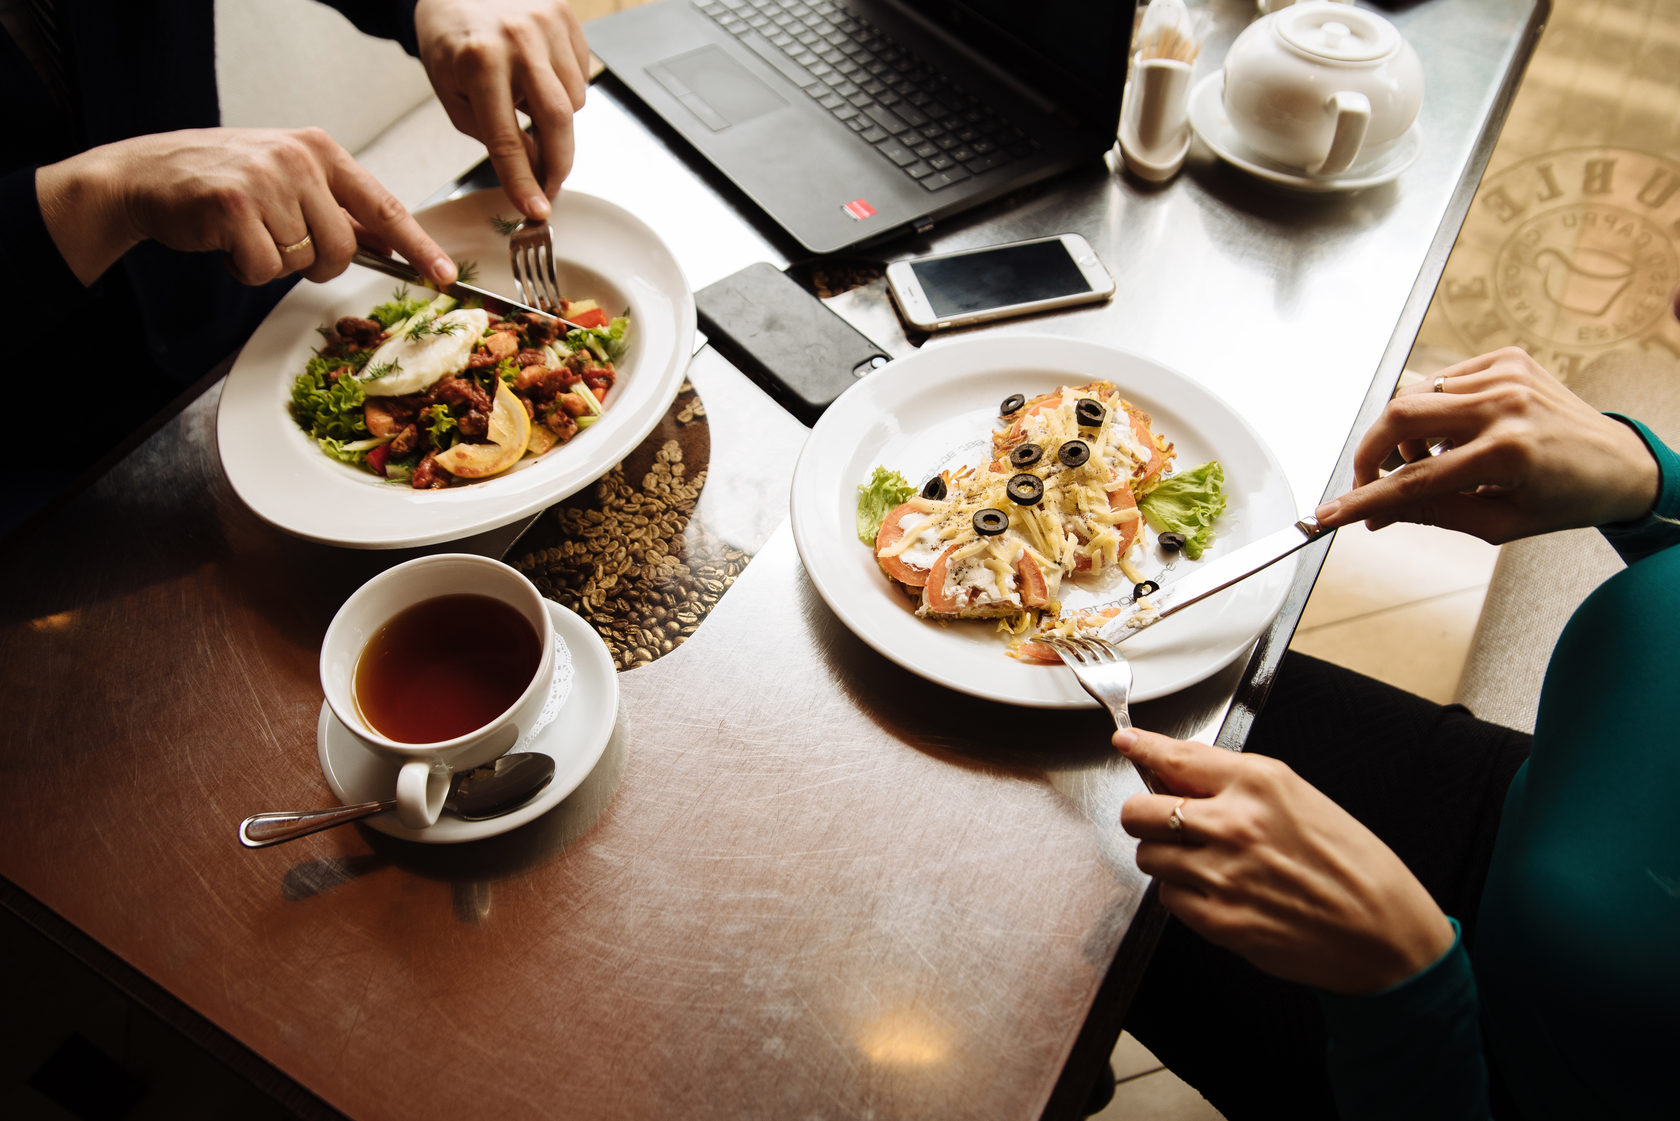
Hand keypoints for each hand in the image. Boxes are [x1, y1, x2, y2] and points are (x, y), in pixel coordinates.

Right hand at [36, 127, 455, 288]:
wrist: (145, 175)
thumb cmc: (221, 180)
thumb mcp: (288, 181)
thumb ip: (337, 208)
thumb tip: (390, 242)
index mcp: (320, 150)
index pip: (384, 205)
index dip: (418, 246)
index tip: (444, 274)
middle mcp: (299, 160)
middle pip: (343, 247)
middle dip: (317, 263)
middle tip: (279, 243)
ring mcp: (267, 180)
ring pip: (304, 262)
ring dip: (275, 263)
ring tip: (245, 233)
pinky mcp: (234, 206)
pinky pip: (265, 269)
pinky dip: (245, 269)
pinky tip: (226, 242)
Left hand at [414, 0, 590, 219]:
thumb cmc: (451, 45)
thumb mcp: (456, 98)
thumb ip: (495, 137)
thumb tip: (534, 171)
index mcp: (479, 62)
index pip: (507, 139)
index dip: (524, 181)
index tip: (537, 210)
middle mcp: (517, 40)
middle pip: (558, 120)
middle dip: (559, 163)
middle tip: (551, 186)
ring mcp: (546, 24)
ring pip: (574, 101)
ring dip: (557, 118)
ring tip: (528, 104)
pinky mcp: (565, 16)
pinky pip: (581, 74)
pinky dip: (565, 88)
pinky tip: (539, 77)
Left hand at [1115, 728, 1453, 995]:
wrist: (1384, 932)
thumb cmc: (1351, 864)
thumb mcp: (1298, 798)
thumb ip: (1234, 782)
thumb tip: (1174, 770)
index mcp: (1260, 783)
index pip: (1175, 757)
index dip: (1142, 748)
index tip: (1126, 742)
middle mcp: (1235, 824)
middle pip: (1139, 811)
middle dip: (1145, 815)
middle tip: (1165, 821)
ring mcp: (1223, 874)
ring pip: (1148, 857)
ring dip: (1165, 858)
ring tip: (1204, 862)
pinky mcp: (1220, 919)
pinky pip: (1169, 898)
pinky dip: (1183, 894)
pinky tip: (1218, 892)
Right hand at [1315, 347, 1659, 542]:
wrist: (1621, 462)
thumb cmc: (1566, 498)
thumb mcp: (1498, 522)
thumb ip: (1433, 513)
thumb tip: (1378, 516)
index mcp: (1509, 453)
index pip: (1414, 481)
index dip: (1364, 500)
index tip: (1330, 513)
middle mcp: (1505, 405)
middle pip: (1400, 418)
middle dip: (1368, 454)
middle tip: (1365, 482)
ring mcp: (1506, 375)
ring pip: (1415, 397)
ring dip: (1405, 436)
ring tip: (1427, 462)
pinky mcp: (1507, 359)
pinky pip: (1442, 381)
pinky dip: (1433, 411)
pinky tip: (1454, 434)